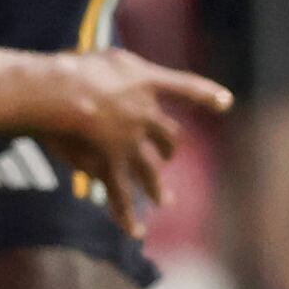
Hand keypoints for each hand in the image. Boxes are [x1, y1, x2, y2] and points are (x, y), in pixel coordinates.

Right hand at [10, 48, 235, 230]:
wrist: (62, 92)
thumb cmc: (74, 67)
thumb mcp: (104, 58)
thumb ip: (117, 70)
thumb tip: (117, 81)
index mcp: (145, 83)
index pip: (184, 87)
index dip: (205, 94)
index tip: (225, 102)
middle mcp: (145, 116)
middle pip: (168, 136)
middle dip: (169, 149)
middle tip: (168, 157)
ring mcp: (130, 145)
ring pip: (151, 171)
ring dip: (158, 187)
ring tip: (164, 199)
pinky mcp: (109, 166)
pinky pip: (120, 197)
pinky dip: (127, 216)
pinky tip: (135, 230)